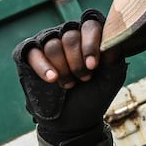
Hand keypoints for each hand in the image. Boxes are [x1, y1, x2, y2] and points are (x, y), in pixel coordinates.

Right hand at [13, 10, 129, 144]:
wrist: (76, 120)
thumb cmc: (95, 94)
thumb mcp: (112, 77)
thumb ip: (114, 56)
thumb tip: (110, 40)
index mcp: (90, 35)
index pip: (90, 25)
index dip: (90, 45)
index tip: (92, 66)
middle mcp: (70, 34)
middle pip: (70, 36)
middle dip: (76, 62)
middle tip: (83, 79)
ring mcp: (50, 43)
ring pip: (53, 45)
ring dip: (63, 68)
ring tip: (69, 84)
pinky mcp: (31, 55)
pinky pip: (33, 52)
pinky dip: (43, 67)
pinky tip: (53, 79)